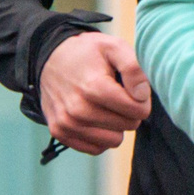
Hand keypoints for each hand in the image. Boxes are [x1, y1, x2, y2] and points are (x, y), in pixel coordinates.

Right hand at [37, 31, 152, 154]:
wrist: (51, 58)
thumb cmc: (88, 53)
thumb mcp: (114, 46)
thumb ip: (134, 67)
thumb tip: (142, 95)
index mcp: (94, 87)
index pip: (137, 110)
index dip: (142, 100)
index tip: (132, 89)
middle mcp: (78, 109)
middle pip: (128, 125)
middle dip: (129, 111)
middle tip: (118, 95)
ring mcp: (67, 123)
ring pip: (114, 141)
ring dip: (116, 125)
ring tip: (105, 105)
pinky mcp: (60, 132)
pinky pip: (95, 148)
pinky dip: (100, 135)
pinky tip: (94, 116)